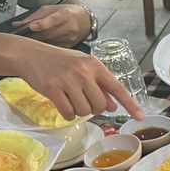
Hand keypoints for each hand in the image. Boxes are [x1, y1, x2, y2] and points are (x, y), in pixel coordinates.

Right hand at [12, 40, 144, 120]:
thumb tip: (113, 106)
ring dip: (79, 111)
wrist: (29, 54)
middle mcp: (83, 71)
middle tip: (82, 99)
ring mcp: (68, 80)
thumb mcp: (82, 68)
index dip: (130, 104)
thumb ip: (99, 86)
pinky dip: (67, 114)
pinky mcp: (52, 88)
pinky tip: (62, 104)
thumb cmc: (59, 62)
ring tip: (70, 98)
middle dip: (94, 108)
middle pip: (100, 105)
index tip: (140, 116)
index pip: (117, 88)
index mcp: (94, 65)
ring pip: (85, 111)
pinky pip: (69, 113)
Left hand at [15, 4, 89, 46]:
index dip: (43, 23)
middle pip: (48, 33)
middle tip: (21, 36)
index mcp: (66, 14)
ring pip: (50, 42)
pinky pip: (54, 48)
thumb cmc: (65, 12)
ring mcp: (71, 39)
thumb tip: (16, 25)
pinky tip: (40, 46)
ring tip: (29, 41)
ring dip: (38, 42)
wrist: (84, 21)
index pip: (54, 19)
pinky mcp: (70, 47)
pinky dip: (45, 47)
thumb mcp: (50, 9)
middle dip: (33, 35)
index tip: (32, 26)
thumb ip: (33, 17)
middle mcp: (70, 27)